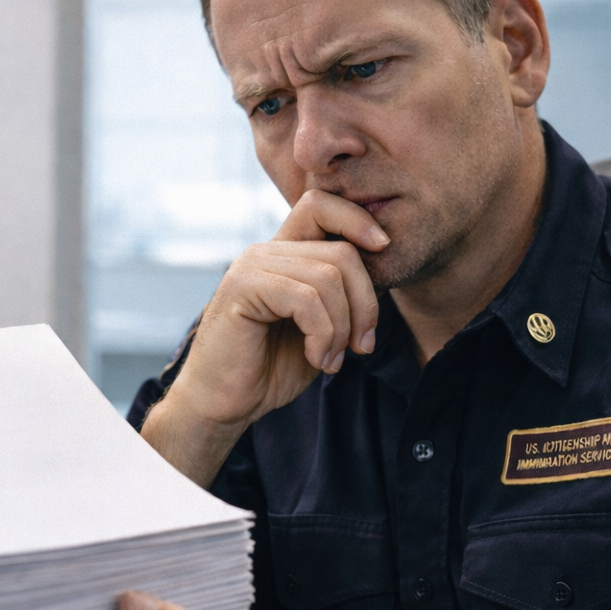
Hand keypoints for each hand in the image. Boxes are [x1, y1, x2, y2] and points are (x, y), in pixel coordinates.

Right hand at [142, 191, 388, 485]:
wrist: (226, 404)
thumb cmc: (271, 368)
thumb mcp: (321, 326)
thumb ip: (342, 293)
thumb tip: (382, 262)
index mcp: (282, 255)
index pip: (322, 204)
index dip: (358, 219)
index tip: (384, 249)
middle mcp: (264, 252)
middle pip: (342, 252)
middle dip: (365, 304)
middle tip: (360, 345)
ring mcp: (250, 267)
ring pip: (329, 278)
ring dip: (342, 328)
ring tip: (332, 360)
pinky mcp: (241, 288)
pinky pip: (306, 298)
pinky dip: (323, 334)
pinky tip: (316, 358)